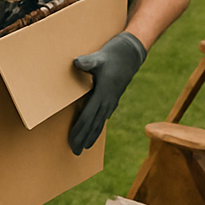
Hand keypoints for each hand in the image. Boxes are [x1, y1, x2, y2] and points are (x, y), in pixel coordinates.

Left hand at [69, 32, 146, 154]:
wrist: (132, 53)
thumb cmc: (113, 55)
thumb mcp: (99, 57)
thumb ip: (88, 62)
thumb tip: (76, 63)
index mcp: (103, 95)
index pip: (88, 117)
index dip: (79, 130)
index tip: (72, 142)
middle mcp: (108, 101)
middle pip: (94, 124)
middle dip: (84, 138)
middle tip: (75, 152)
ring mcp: (111, 100)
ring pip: (100, 122)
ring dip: (92, 135)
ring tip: (84, 146)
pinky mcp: (112, 96)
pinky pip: (103, 115)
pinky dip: (98, 125)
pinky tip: (95, 129)